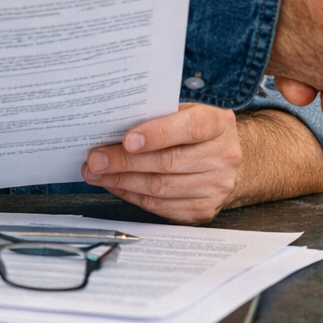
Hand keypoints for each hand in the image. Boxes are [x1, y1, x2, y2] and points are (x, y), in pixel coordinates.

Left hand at [83, 103, 241, 223]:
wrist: (227, 161)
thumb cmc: (199, 133)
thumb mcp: (188, 113)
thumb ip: (160, 117)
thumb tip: (115, 127)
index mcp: (219, 125)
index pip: (190, 128)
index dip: (157, 134)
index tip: (127, 140)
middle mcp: (223, 156)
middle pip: (169, 162)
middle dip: (125, 162)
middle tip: (95, 159)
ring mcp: (215, 186)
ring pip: (160, 188)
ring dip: (122, 182)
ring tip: (98, 174)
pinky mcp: (203, 209)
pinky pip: (160, 206)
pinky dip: (133, 196)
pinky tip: (117, 187)